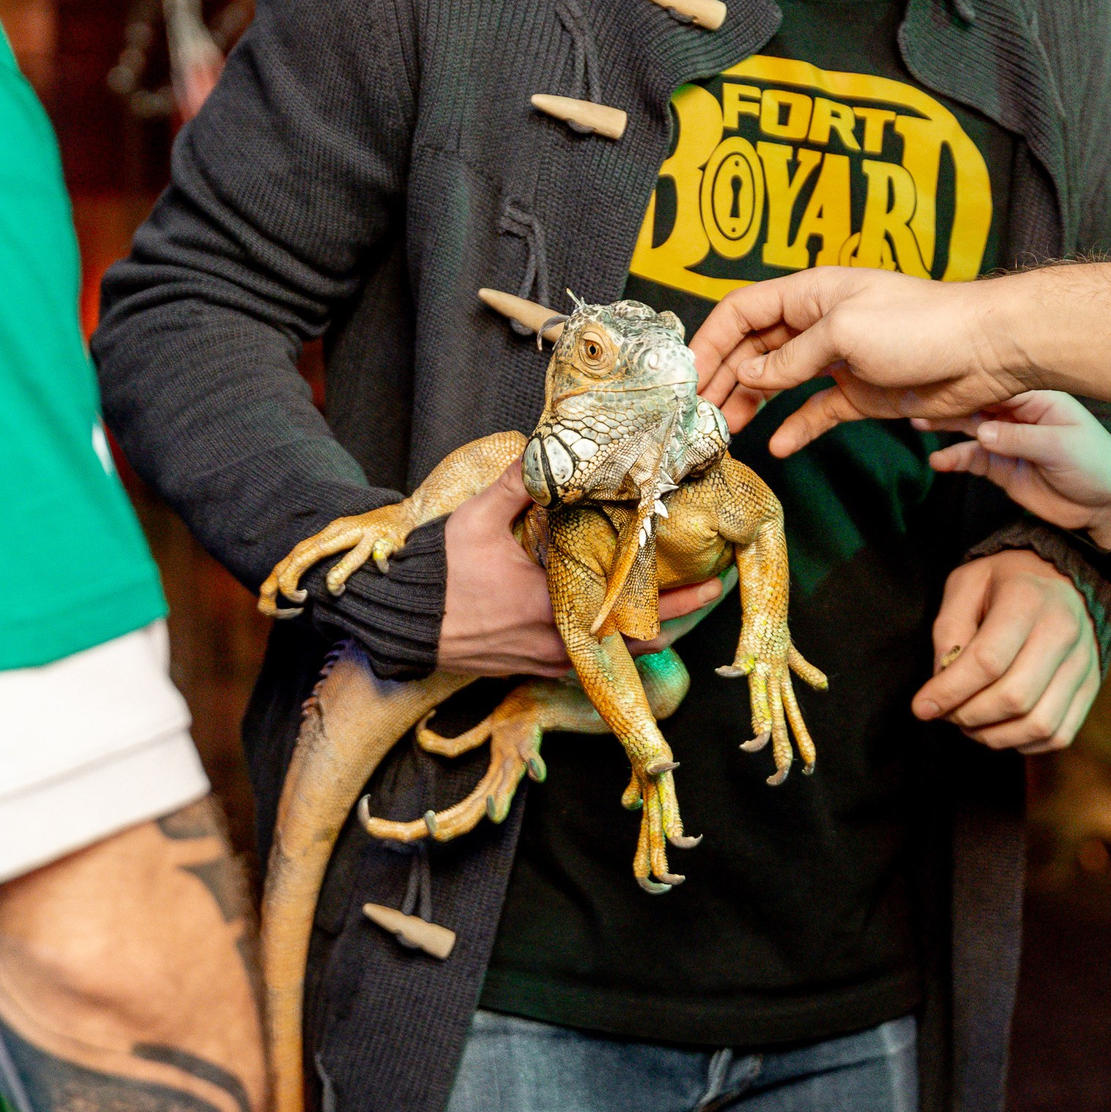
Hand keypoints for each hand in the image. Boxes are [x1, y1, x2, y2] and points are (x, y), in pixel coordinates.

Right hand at [438, 463, 722, 679]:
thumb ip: (518, 484)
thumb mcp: (477, 519)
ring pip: (610, 654)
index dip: (676, 599)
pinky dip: (609, 642)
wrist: (399, 619)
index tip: (712, 582)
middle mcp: (555, 642)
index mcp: (550, 605)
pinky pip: (584, 659)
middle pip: (633, 640)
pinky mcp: (530, 666)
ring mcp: (544, 659)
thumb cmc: (438, 572)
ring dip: (642, 630)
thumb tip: (546, 445)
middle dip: (673, 615)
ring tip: (673, 603)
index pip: (628, 608)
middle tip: (707, 591)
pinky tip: (621, 621)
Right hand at [691, 268, 1025, 457]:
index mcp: (811, 294)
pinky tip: (778, 447)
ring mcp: (838, 361)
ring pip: (780, 383)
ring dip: (752, 405)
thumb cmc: (920, 324)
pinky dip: (796, 428)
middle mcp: (818, 325)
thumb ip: (793, 357)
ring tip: (726, 434)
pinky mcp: (861, 394)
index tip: (688, 374)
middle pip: (755, 349)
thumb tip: (749, 376)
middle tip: (699, 414)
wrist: (986, 350)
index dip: (712, 340)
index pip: (743, 311)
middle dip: (724, 378)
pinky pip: (816, 411)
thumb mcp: (845, 333)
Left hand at [916, 551, 1102, 752]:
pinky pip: (1059, 734)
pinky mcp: (1091, 687)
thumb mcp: (966, 584)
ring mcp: (1082, 663)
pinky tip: (1000, 727)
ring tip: (970, 722)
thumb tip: (942, 684)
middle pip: (1014, 698)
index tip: (922, 707)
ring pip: (1038, 724)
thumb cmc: (1004, 581)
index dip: (949, 692)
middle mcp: (1063, 632)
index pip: (987, 661)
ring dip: (994, 735)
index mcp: (1027, 600)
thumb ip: (949, 631)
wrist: (1062, 577)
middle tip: (947, 713)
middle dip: (969, 716)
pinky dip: (1023, 743)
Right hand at [919, 391, 1110, 549]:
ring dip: (946, 427)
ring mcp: (1008, 441)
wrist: (1105, 506)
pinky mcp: (1002, 467)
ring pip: (970, 428)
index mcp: (1038, 399)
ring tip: (918, 424)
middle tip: (918, 399)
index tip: (941, 378)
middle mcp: (1019, 415)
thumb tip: (981, 431)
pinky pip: (973, 459)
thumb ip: (1020, 439)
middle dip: (950, 401)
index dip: (971, 380)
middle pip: (979, 403)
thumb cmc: (1095, 465)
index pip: (999, 383)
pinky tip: (940, 462)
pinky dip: (955, 459)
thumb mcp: (1062, 447)